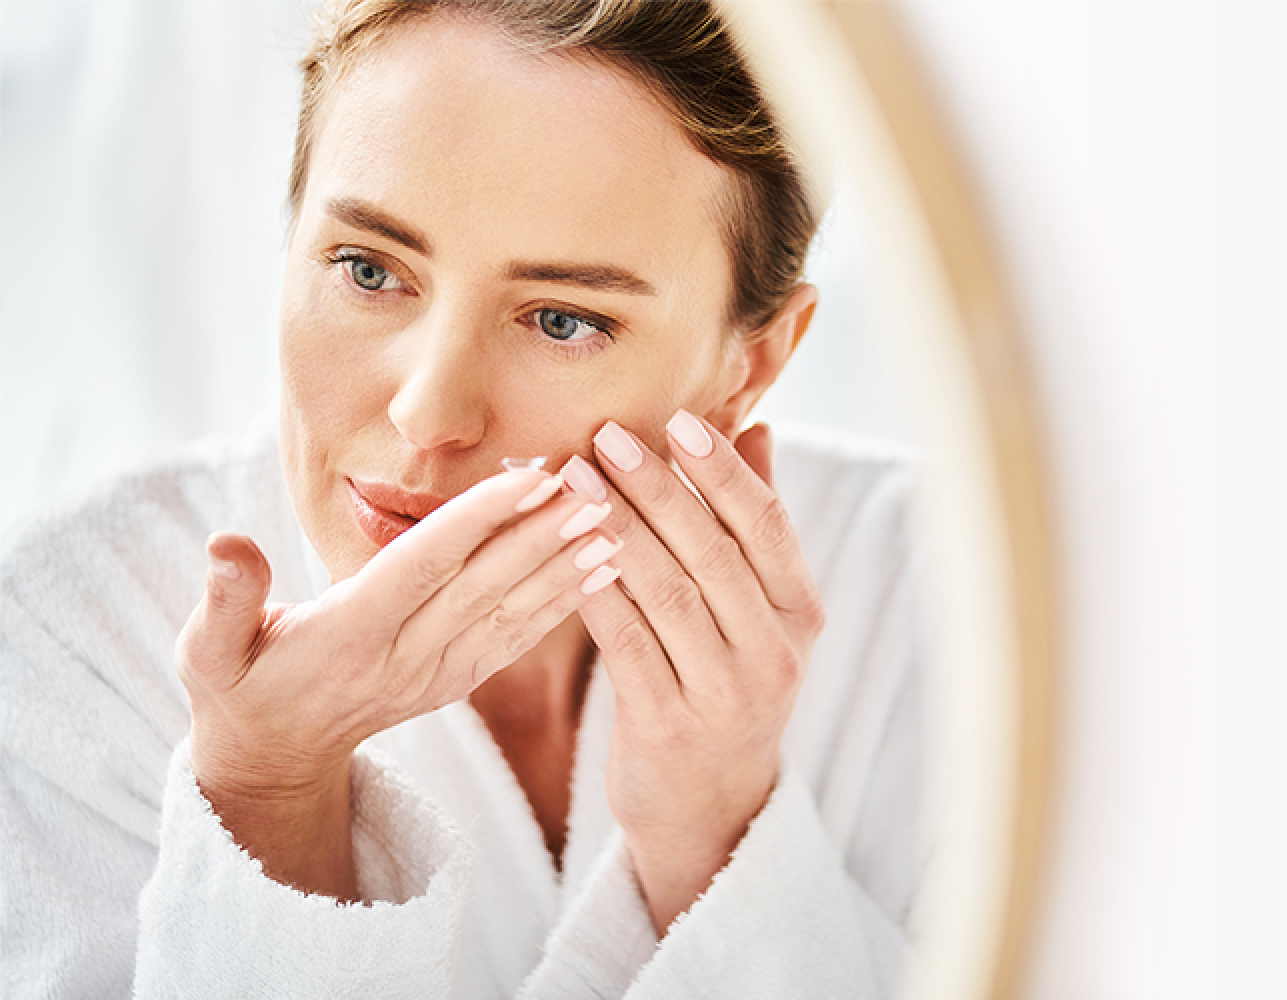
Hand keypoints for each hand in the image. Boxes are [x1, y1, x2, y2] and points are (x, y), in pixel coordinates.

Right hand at [175, 466, 621, 897]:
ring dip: (566, 567)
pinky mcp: (459, 679)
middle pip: (486, 586)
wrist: (276, 755)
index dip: (480, 521)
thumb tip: (226, 545)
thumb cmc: (241, 684)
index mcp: (353, 633)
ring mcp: (439, 672)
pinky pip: (517, 638)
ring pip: (513, 611)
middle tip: (597, 489)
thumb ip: (223, 600)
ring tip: (616, 522)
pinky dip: (561, 602)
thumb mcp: (208, 650)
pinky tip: (600, 569)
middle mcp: (407, 655)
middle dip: (544, 536)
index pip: (427, 566)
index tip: (530, 478)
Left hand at [566, 413, 825, 932]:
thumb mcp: (760, 612)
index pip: (767, 526)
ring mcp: (723, 693)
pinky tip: (567, 549)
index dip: (724, 471)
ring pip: (667, 592)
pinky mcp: (668, 726)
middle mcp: (772, 652)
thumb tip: (757, 428)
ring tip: (576, 477)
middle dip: (659, 487)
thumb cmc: (727, 683)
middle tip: (609, 434)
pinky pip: (626, 644)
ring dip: (618, 527)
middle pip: (712, 552)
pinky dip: (597, 591)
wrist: (712, 806)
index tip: (680, 419)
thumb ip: (754, 524)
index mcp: (799, 614)